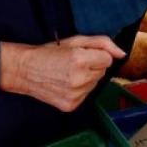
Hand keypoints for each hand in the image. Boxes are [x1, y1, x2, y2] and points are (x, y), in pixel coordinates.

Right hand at [0, 35, 124, 111]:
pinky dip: (80, 90)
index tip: (83, 55)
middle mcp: (79, 79)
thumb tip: (122, 53)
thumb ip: (102, 43)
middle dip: (92, 66)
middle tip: (73, 63)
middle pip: (102, 72)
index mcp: (79, 60)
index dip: (97, 55)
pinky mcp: (71, 106)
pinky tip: (66, 84)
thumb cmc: (49, 52)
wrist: (24, 70)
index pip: (108, 59)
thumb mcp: (75, 40)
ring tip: (68, 74)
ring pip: (95, 84)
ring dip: (87, 78)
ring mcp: (75, 95)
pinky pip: (86, 95)